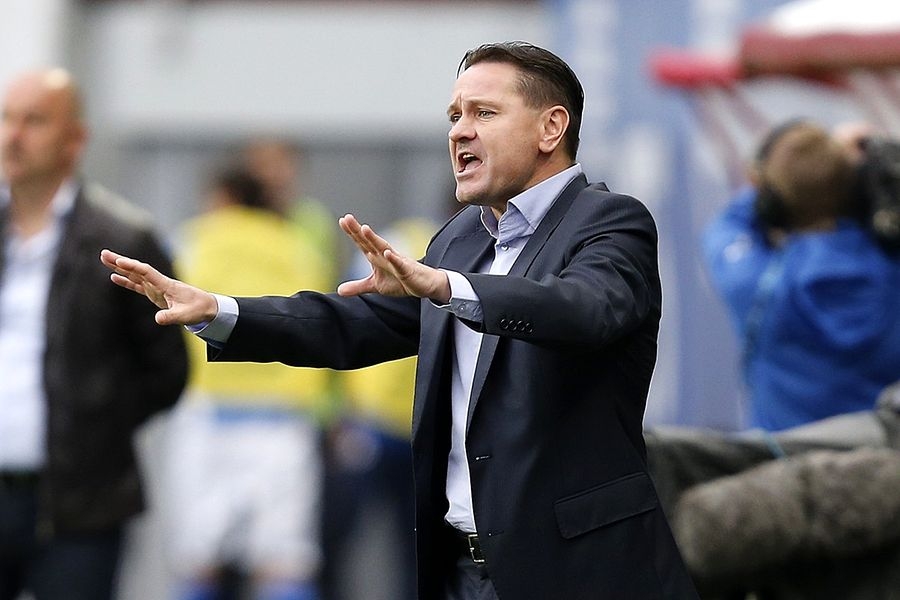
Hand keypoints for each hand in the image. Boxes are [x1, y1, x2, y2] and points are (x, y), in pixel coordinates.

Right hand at [100, 249, 218, 325]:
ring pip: (135, 275)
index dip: (132, 266)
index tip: (119, 261)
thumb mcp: (185, 316)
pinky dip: (126, 281)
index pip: (146, 272)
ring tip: (104, 259)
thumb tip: (157, 319)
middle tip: (103, 253)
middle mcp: (159, 283)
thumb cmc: (197, 309)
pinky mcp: (155, 294)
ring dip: (120, 268)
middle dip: (120, 261)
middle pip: (137, 269)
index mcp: (166, 285)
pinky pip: (137, 285)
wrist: (207, 307)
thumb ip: (171, 317)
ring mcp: (156, 287)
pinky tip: (114, 277)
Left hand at [336, 214, 449, 302]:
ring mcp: (397, 261)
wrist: (424, 285)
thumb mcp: (375, 286)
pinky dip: (394, 259)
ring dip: (374, 239)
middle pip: (370, 241)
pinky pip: (400, 264)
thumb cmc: (400, 281)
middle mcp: (385, 256)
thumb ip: (358, 286)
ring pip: (384, 248)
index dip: (352, 232)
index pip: (363, 243)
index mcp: (377, 257)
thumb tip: (339, 290)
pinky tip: (387, 253)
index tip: (342, 220)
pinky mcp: (407, 271)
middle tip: (347, 218)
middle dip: (358, 231)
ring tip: (364, 229)